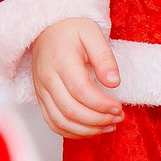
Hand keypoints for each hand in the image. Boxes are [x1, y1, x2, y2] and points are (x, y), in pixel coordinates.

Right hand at [30, 16, 124, 137]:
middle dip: (98, 120)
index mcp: (61, 60)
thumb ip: (104, 57)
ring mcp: (42, 91)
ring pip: (60, 122)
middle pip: (70, 110)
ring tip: (109, 126)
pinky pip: (53, 123)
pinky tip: (91, 129)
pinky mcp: (41, 98)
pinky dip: (72, 132)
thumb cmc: (71, 29)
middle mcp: (47, 78)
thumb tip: (113, 82)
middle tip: (118, 117)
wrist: (47, 28)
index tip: (119, 107)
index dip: (101, 104)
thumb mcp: (92, 33)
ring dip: (87, 130)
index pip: (80, 91)